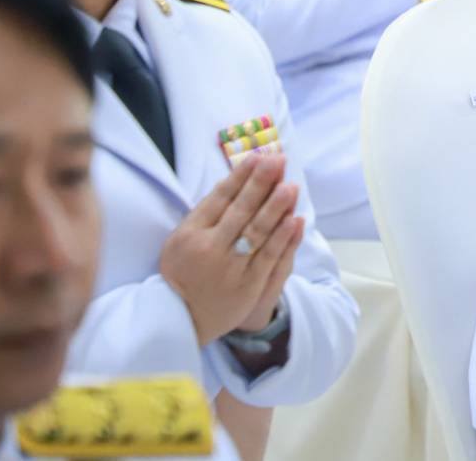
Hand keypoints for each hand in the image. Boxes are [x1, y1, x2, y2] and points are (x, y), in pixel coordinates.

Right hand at [159, 155, 303, 346]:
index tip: (258, 156)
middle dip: (261, 183)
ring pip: (258, 231)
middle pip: (241, 210)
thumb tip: (234, 180)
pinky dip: (283, 237)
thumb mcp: (179, 240)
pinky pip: (269, 256)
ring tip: (291, 185)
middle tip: (278, 161)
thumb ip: (204, 213)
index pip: (219, 198)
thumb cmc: (183, 271)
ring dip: (276, 206)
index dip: (240, 176)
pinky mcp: (248, 285)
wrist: (180, 318)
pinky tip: (295, 219)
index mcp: (190, 234)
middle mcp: (209, 248)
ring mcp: (230, 267)